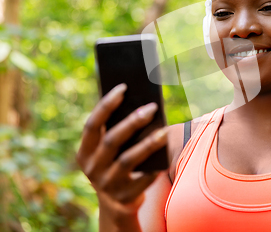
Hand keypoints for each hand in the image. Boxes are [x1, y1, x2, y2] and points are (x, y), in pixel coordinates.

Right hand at [76, 83, 167, 216]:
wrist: (116, 203)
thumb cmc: (116, 165)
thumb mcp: (109, 152)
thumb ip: (116, 131)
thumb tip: (141, 103)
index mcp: (84, 153)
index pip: (92, 125)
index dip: (106, 105)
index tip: (123, 87)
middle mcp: (92, 169)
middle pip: (112, 140)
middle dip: (132, 122)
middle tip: (151, 107)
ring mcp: (107, 185)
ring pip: (128, 160)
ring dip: (148, 144)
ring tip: (165, 131)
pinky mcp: (124, 197)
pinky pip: (142, 180)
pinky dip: (154, 167)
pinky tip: (166, 155)